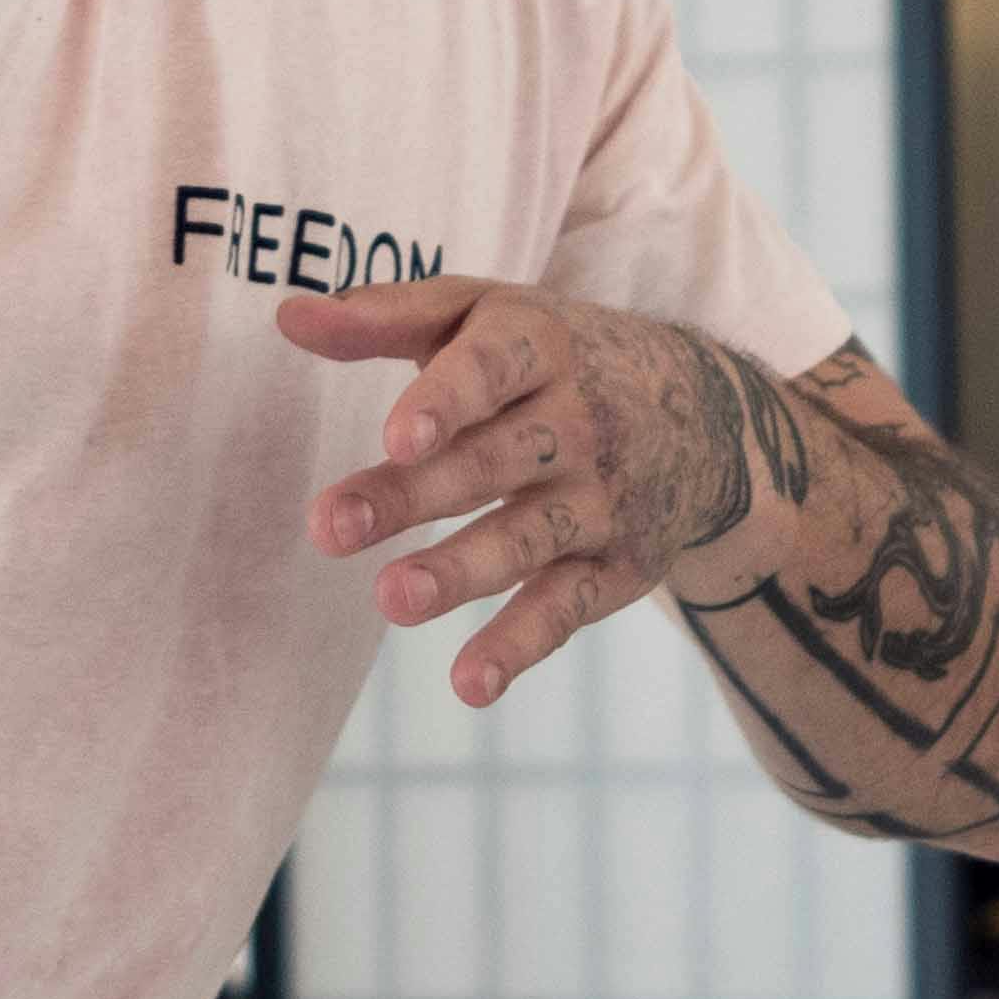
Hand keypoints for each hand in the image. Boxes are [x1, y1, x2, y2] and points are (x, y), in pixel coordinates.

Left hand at [284, 277, 786, 706]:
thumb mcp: (484, 314)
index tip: (397, 436)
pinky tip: (470, 684)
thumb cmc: (556, 355)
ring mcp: (601, 498)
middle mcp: (577, 422)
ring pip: (527, 538)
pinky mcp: (617, 565)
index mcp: (539, 346)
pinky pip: (566, 607)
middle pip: (489, 462)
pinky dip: (521, 645)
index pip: (491, 369)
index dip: (445, 400)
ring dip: (461, 572)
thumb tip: (285, 317)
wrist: (713, 414)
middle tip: (328, 528)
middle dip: (411, 496)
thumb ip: (385, 316)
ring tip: (392, 598)